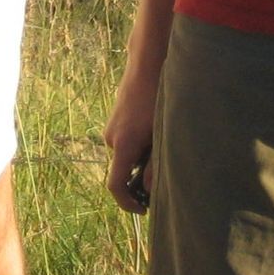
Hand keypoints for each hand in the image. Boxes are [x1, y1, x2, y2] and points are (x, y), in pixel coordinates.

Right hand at [103, 75, 156, 213]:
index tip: (142, 209)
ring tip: (161, 140)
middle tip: (162, 167)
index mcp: (122, 144)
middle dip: (140, 175)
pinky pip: (125, 142)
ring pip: (126, 155)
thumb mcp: (162, 134)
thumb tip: (147, 190)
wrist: (147, 65)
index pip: (115, 185)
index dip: (126, 203)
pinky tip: (154, 128)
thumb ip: (155, 165)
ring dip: (141, 156)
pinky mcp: (115, 119)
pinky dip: (138, 144)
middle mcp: (111, 138)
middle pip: (123, 170)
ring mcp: (111, 127)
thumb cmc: (158, 98)